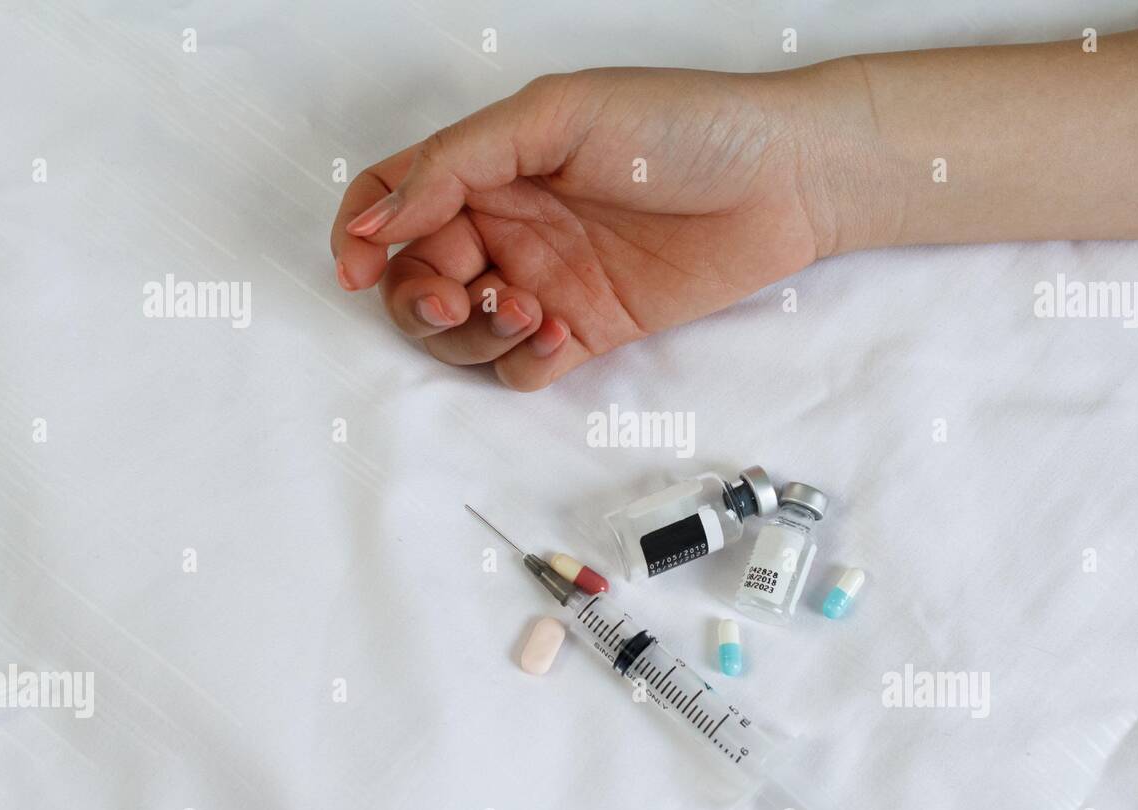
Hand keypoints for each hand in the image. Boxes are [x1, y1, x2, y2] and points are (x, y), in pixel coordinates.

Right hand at [329, 66, 879, 389]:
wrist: (783, 179)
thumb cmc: (682, 125)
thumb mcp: (556, 115)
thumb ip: (458, 164)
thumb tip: (379, 218)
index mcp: (492, 166)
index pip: (396, 201)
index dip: (361, 234)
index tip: (355, 266)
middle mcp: (511, 225)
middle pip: (418, 279)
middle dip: (418, 298)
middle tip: (455, 298)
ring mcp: (548, 280)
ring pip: (464, 331)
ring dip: (471, 332)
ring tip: (523, 309)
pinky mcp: (589, 329)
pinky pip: (524, 367)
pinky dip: (522, 361)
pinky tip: (557, 332)